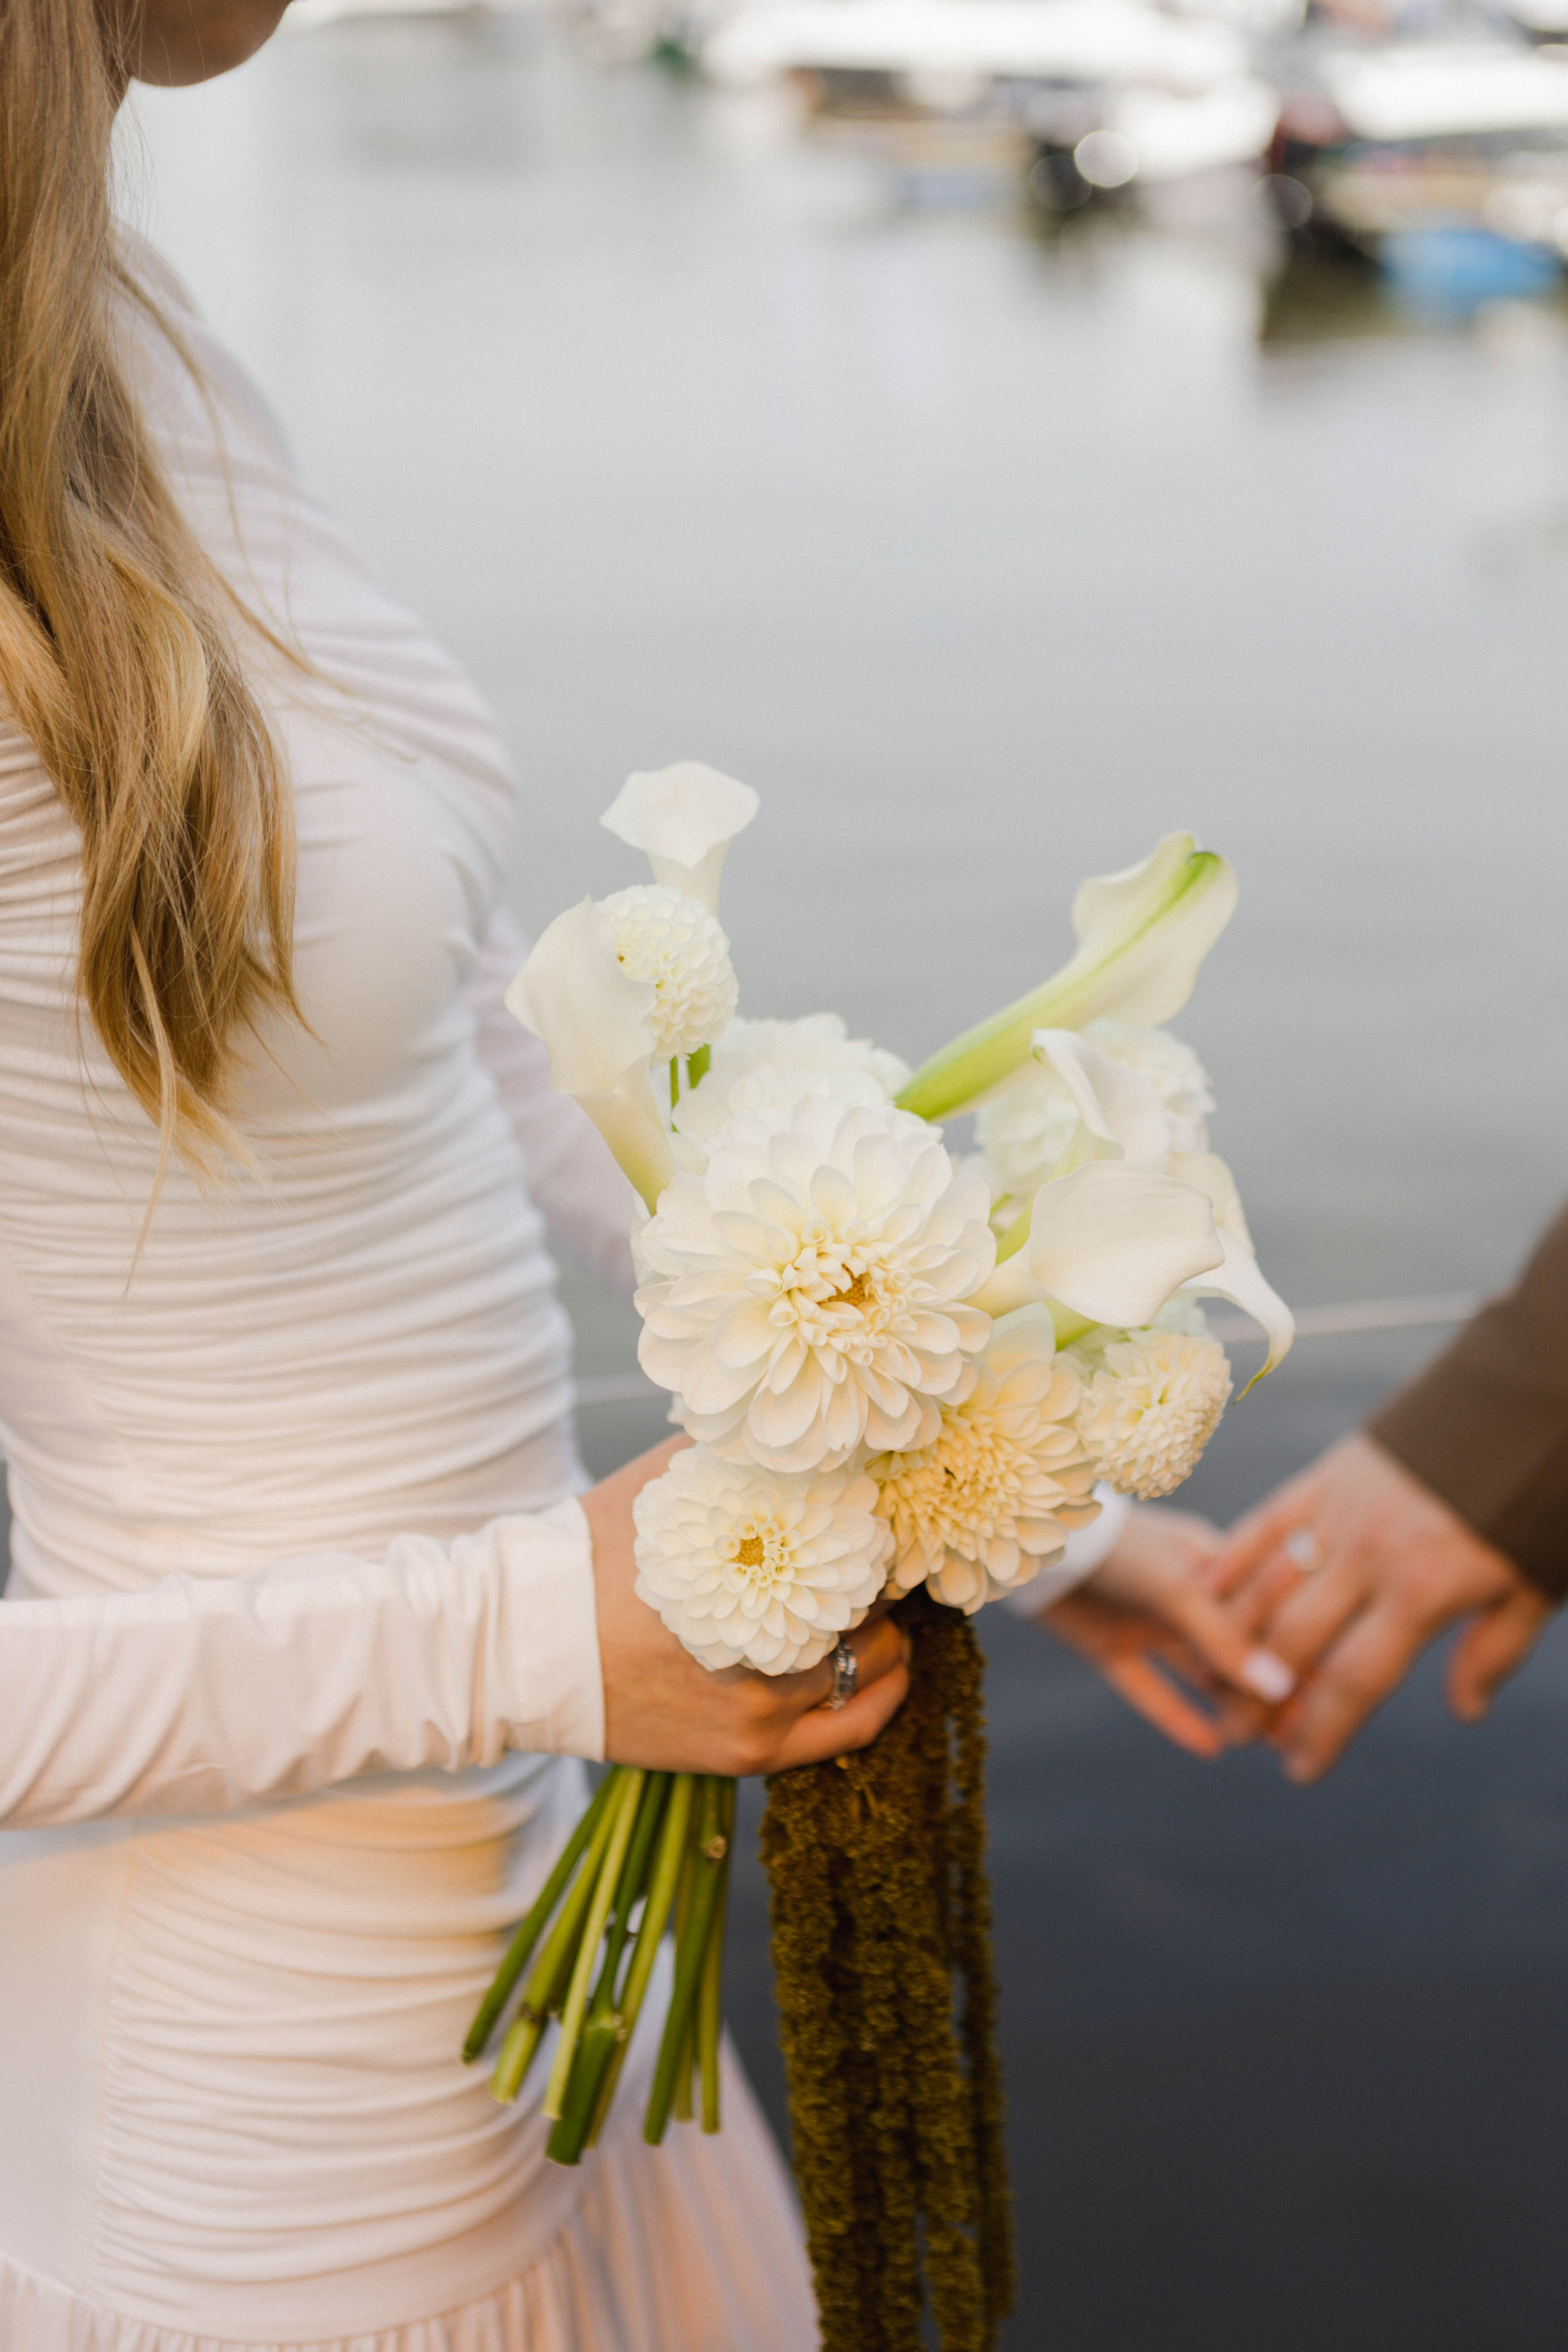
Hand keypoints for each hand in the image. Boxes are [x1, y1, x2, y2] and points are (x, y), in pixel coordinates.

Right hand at [584, 1437, 910, 1774]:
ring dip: (882, 1636)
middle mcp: (765, 1642)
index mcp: (750, 1567)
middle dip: (879, 1584)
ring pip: (868, 1666)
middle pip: (869, 1608)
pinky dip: (881, 1697)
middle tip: (879, 1565)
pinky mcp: (745, 1753)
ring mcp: (758, 1708)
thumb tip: (813, 1440)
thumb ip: (745, 1458)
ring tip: (878, 1612)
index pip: (858, 1550)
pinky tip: (895, 1670)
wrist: (526, 1642)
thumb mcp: (672, 1482)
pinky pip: (848, 1729)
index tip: (877, 1524)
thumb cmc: (596, 1551)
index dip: (876, 1536)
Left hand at [1033, 1506, 1296, 1758]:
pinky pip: (1151, 1690)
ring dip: (1230, 1705)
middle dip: (1270, 1685)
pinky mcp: (1111, 1648)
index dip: (1298, 1647)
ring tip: (1269, 1744)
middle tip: (1306, 1728)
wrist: (1029, 1537)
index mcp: (1212, 1562)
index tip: (1333, 1685)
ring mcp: (1148, 1621)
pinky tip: (1209, 1748)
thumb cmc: (1114, 1546)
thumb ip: (1226, 1639)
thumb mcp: (1177, 1588)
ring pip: (1200, 1673)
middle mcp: (1184, 1594)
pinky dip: (1177, 1717)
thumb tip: (1282, 1688)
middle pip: (1238, 1648)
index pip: (1268, 1612)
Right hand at [1206, 1432, 1551, 1781]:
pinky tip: (1207, 1592)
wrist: (1515, 1409)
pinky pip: (1265, 1523)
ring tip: (1212, 1680)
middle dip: (1259, 1696)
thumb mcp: (1531, 1588)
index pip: (1355, 1678)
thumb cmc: (1528, 1506)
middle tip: (1238, 1734)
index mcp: (1422, 1592)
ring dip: (1235, 1637)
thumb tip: (1464, 1712)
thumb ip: (1494, 1652)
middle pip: (1294, 1641)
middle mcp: (1370, 1557)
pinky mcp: (1326, 1477)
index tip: (1300, 1770)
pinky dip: (1232, 1559)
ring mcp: (1340, 1512)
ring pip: (1268, 1585)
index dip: (1323, 1730)